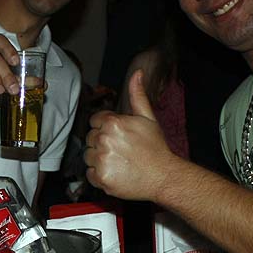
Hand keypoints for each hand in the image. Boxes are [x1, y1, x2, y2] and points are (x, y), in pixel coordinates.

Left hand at [84, 69, 171, 201]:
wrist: (163, 176)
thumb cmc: (156, 148)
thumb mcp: (148, 118)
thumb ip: (137, 96)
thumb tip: (137, 74)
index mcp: (112, 123)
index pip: (94, 121)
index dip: (105, 128)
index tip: (117, 136)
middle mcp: (104, 139)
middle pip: (90, 139)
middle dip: (102, 143)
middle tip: (121, 150)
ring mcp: (101, 159)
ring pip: (88, 156)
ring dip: (99, 159)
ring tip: (118, 161)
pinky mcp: (101, 177)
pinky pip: (90, 174)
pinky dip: (99, 175)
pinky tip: (115, 172)